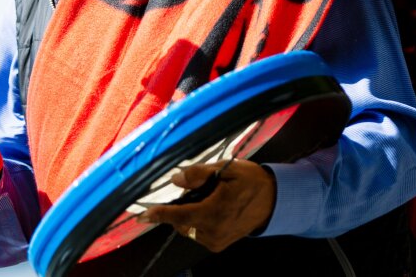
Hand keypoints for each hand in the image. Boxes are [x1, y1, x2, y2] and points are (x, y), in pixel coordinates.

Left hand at [139, 160, 276, 251]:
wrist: (274, 200)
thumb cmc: (251, 181)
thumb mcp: (227, 169)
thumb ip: (199, 174)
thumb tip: (175, 180)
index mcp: (215, 211)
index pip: (179, 215)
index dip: (158, 215)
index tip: (140, 217)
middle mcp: (213, 231)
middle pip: (180, 221)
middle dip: (180, 206)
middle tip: (197, 189)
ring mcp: (216, 240)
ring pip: (187, 227)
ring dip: (189, 213)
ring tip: (210, 198)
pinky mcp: (218, 245)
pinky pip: (197, 232)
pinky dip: (197, 220)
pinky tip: (212, 208)